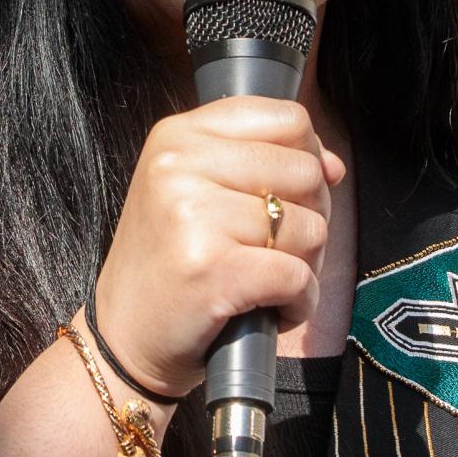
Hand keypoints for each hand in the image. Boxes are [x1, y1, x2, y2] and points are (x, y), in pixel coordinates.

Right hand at [92, 98, 343, 399]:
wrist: (124, 337)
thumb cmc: (168, 264)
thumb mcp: (192, 188)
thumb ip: (260, 162)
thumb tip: (333, 166)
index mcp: (176, 136)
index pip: (287, 119)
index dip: (308, 157)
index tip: (289, 192)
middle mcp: (179, 166)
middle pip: (306, 173)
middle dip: (308, 218)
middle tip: (269, 249)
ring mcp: (193, 216)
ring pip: (310, 228)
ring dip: (303, 266)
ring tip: (261, 281)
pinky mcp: (213, 269)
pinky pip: (299, 277)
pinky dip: (298, 303)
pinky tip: (266, 309)